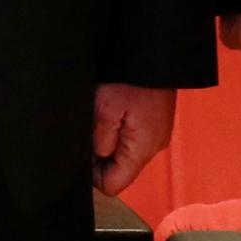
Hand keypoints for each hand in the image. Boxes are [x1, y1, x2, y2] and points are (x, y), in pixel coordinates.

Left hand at [91, 82, 173, 198]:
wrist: (155, 54)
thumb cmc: (130, 78)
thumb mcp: (104, 110)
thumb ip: (98, 142)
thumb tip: (94, 160)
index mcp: (141, 149)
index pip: (113, 186)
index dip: (92, 175)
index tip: (83, 153)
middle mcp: (153, 148)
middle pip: (119, 171)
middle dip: (101, 156)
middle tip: (94, 128)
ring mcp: (156, 136)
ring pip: (124, 155)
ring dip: (110, 141)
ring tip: (105, 116)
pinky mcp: (155, 124)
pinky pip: (132, 139)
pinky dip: (120, 130)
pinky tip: (116, 112)